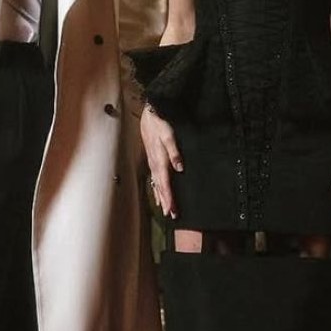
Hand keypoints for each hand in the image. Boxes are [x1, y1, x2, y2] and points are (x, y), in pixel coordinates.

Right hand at [140, 104, 181, 218]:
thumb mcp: (169, 136)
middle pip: (160, 187)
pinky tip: (158, 194)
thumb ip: (174, 152)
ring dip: (161, 197)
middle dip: (166, 201)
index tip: (172, 210)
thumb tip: (180, 168)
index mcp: (159, 161)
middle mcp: (154, 165)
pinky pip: (154, 178)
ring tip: (165, 209)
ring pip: (156, 184)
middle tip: (172, 215)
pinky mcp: (152, 160)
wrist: (149, 115)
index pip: (165, 184)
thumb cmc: (160, 124)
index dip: (169, 197)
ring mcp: (152, 163)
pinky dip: (156, 188)